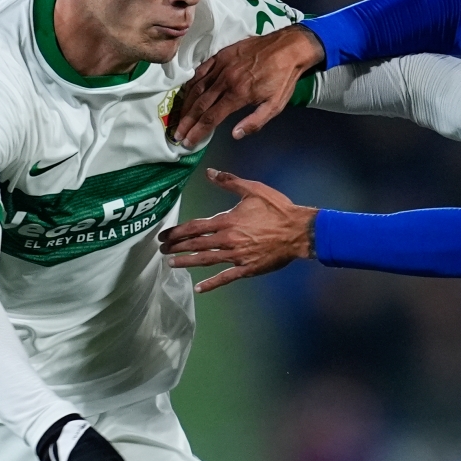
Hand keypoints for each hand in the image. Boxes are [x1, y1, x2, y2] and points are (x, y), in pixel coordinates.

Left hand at [159, 168, 316, 292]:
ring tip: (171, 264)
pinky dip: (211, 283)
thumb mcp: (253, 189)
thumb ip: (229, 181)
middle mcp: (227, 240)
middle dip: (176, 247)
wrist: (299, 231)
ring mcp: (236, 256)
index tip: (164, 235)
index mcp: (227, 221)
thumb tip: (210, 172)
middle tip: (161, 249)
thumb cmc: (278, 209)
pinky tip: (199, 288)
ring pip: (205, 260)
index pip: (195, 227)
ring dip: (186, 262)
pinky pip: (225, 277)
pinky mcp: (246, 269)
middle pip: (195, 244)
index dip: (177, 232)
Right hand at [171, 25, 325, 148]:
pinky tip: (185, 94)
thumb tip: (234, 135)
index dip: (197, 132)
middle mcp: (225, 80)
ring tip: (178, 119)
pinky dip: (190, 84)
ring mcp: (221, 66)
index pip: (211, 118)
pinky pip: (200, 71)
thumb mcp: (275, 106)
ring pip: (197, 88)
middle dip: (186, 122)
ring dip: (185, 106)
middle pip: (200, 105)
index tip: (187, 142)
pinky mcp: (221, 55)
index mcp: (238, 94)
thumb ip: (254, 122)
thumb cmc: (283, 79)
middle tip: (176, 135)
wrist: (288, 47)